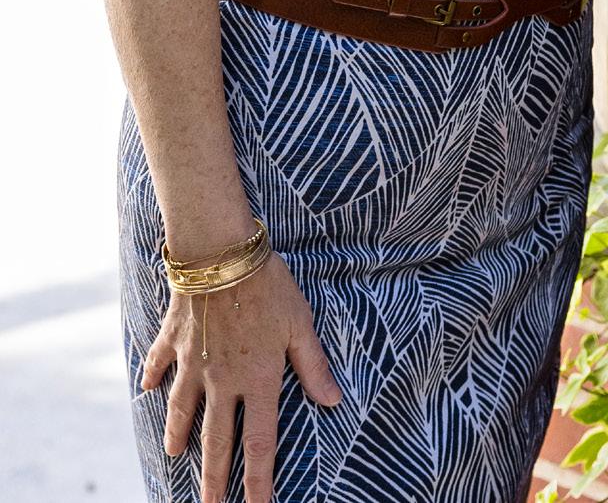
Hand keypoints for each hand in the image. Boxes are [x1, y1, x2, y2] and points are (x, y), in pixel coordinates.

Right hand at [142, 252, 340, 502]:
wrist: (220, 255)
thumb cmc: (269, 286)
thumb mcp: (300, 323)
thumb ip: (313, 365)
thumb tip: (333, 400)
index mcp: (257, 378)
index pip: (259, 441)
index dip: (258, 479)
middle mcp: (222, 380)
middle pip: (216, 440)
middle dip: (213, 479)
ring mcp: (193, 362)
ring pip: (182, 410)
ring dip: (179, 434)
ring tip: (174, 455)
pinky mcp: (173, 339)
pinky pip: (160, 363)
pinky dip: (153, 376)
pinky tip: (147, 388)